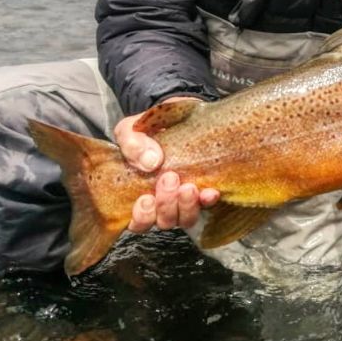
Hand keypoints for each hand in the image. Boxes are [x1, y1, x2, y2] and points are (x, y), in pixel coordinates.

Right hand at [113, 96, 219, 232]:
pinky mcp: (203, 190)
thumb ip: (132, 144)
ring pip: (185, 219)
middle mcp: (162, 203)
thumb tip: (150, 162)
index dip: (142, 217)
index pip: (138, 221)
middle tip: (169, 179)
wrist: (171, 118)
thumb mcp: (132, 131)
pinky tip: (210, 192)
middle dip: (166, 203)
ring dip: (186, 205)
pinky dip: (208, 200)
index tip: (145, 199)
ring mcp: (183, 199)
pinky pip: (207, 204)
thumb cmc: (147, 130)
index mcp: (139, 195)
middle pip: (164, 221)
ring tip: (188, 186)